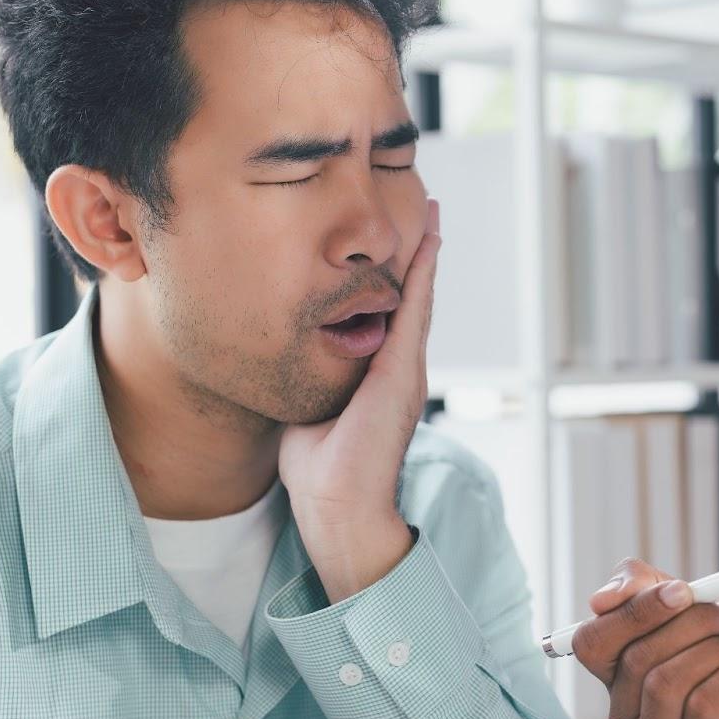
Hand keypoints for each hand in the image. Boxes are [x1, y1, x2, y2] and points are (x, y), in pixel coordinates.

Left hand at [277, 198, 440, 601]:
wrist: (338, 507)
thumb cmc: (320, 471)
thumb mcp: (309, 409)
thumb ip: (310, 379)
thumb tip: (287, 357)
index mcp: (379, 379)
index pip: (391, 317)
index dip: (395, 279)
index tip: (397, 244)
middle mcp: (400, 370)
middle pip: (413, 299)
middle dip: (419, 254)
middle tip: (424, 210)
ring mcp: (406, 371)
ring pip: (419, 298)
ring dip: (426, 253)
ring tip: (431, 214)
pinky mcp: (402, 374)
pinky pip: (415, 312)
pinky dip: (423, 275)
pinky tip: (428, 243)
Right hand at [574, 558, 718, 718]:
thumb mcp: (708, 604)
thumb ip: (652, 589)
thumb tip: (599, 598)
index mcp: (620, 668)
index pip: (592, 640)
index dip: (634, 611)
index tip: (681, 591)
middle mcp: (627, 708)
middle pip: (634, 657)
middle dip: (693, 625)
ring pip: (664, 681)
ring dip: (717, 655)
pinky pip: (702, 706)